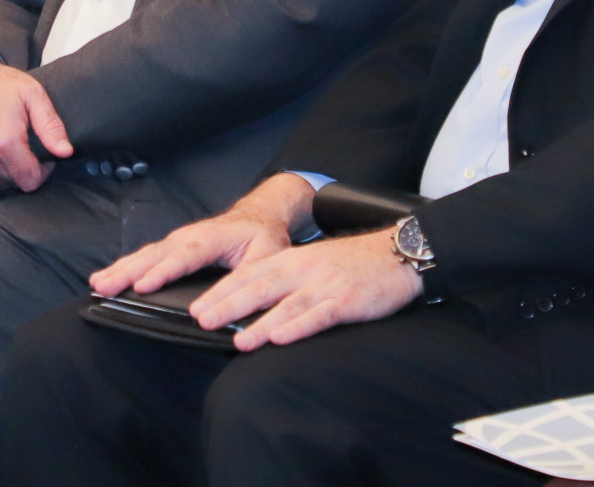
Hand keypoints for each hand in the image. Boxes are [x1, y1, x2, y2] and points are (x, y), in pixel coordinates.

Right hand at [0, 38, 71, 191]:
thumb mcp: (32, 95)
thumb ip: (51, 126)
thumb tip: (66, 152)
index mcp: (4, 142)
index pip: (30, 181)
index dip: (42, 173)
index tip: (42, 159)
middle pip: (12, 182)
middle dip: (22, 169)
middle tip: (22, 146)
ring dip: (1, 169)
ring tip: (2, 144)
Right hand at [90, 172, 313, 296]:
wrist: (261, 214)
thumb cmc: (265, 236)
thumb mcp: (268, 255)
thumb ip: (252, 276)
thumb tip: (234, 302)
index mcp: (214, 237)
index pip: (186, 255)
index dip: (163, 271)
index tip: (142, 286)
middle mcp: (192, 235)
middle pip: (156, 253)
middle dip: (128, 271)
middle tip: (104, 287)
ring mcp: (180, 239)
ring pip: (147, 253)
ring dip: (121, 268)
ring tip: (97, 283)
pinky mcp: (175, 246)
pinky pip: (148, 255)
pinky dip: (126, 266)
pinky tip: (109, 278)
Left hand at [189, 225, 422, 350]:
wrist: (397, 253)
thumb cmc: (352, 262)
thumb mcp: (313, 262)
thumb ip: (284, 278)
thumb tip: (248, 302)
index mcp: (293, 259)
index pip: (249, 273)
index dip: (221, 291)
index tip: (196, 307)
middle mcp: (305, 269)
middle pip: (260, 286)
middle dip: (228, 304)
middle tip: (202, 320)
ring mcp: (326, 284)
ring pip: (286, 304)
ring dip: (259, 322)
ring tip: (237, 340)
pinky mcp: (347, 300)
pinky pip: (319, 315)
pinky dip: (298, 327)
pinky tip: (281, 339)